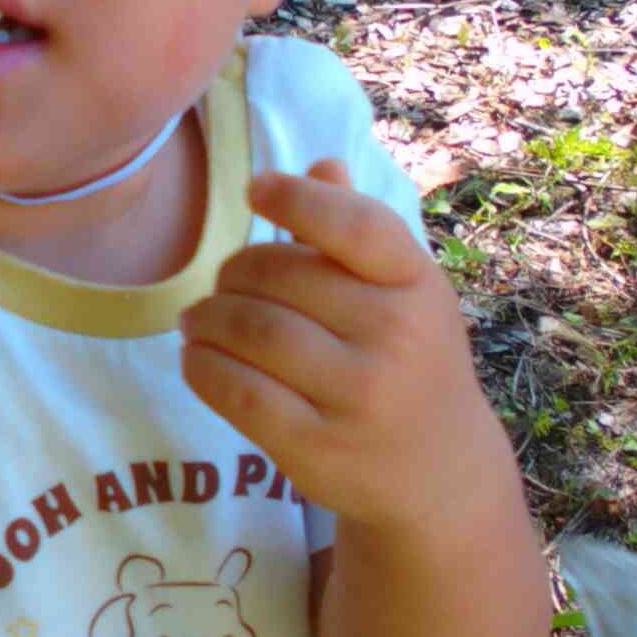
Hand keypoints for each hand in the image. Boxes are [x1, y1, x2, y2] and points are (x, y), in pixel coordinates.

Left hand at [179, 160, 497, 529]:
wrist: (440, 472)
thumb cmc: (410, 361)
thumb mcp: (404, 294)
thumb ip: (358, 232)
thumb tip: (320, 163)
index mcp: (418, 284)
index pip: (355, 225)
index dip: (297, 199)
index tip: (255, 191)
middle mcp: (395, 336)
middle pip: (282, 277)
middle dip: (234, 272)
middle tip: (218, 282)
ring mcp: (357, 395)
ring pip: (252, 330)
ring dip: (207, 317)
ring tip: (197, 318)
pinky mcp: (316, 446)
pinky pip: (237, 391)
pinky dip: (202, 366)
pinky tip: (197, 357)